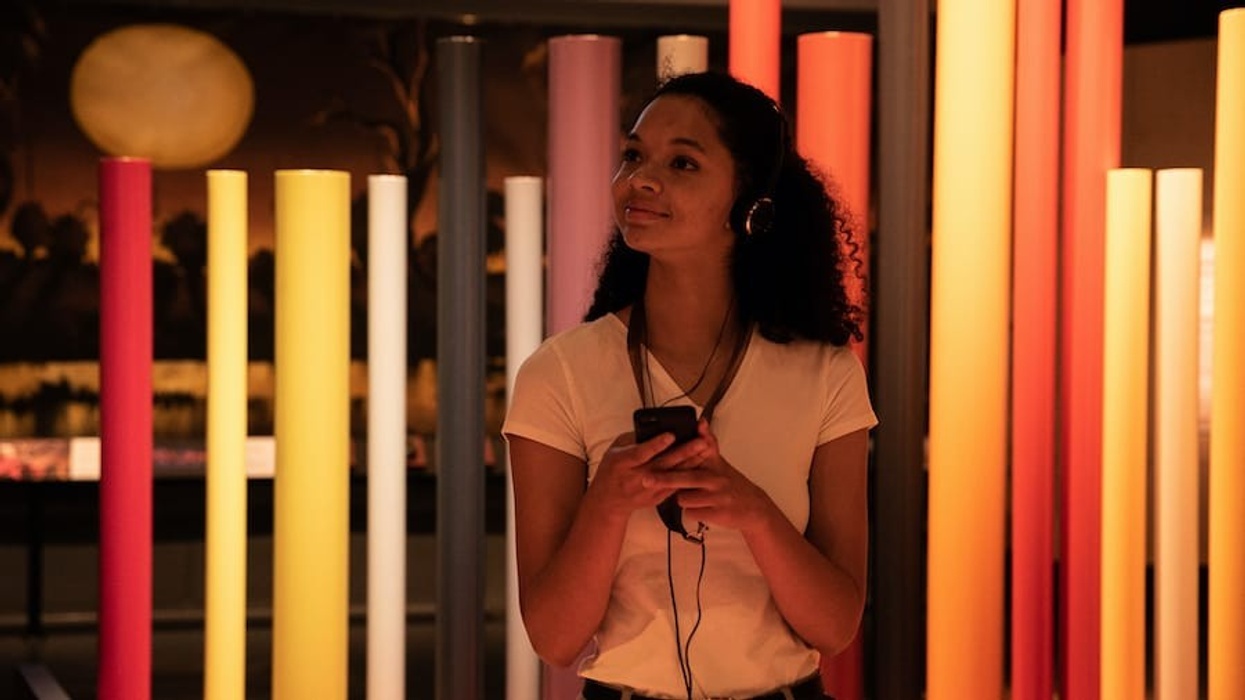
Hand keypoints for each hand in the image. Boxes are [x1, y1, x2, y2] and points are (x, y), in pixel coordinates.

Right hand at [586, 428, 711, 522]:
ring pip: (674, 475)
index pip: (641, 453)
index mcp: (623, 463)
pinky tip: (700, 463)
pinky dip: (688, 473)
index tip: (671, 435)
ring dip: (691, 462)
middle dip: (684, 452)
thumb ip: (632, 439)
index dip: (656, 445)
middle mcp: (636, 477)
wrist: (609, 501)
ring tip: (706, 449)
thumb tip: (653, 427)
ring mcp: (649, 489)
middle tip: (700, 441)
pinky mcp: (657, 498)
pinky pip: (676, 485)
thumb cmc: (611, 470)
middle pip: (663, 464)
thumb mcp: (614, 450)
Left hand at [641, 420, 774, 532]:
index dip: (674, 455)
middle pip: (685, 479)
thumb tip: (701, 421)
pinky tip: (699, 508)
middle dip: (664, 479)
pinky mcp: (718, 514)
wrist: (754, 507)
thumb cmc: (731, 483)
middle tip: (646, 479)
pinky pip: (692, 513)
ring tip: (691, 496)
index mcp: (714, 465)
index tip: (656, 453)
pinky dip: (691, 512)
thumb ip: (708, 442)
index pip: (692, 457)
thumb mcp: (720, 462)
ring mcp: (718, 497)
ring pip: (685, 499)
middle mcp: (716, 479)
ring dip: (682, 499)